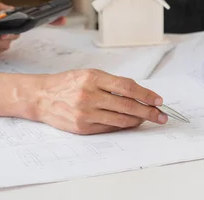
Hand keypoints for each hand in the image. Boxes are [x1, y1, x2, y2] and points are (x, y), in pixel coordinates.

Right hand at [36, 69, 167, 134]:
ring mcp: (86, 113)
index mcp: (93, 78)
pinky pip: (109, 128)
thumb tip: (138, 94)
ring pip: (120, 120)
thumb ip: (112, 83)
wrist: (41, 97)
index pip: (127, 87)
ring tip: (148, 119)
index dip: (146, 94)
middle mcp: (89, 95)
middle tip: (162, 115)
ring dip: (138, 120)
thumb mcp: (89, 74)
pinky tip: (131, 123)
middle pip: (127, 105)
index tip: (158, 100)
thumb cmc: (67, 83)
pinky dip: (123, 126)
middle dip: (148, 111)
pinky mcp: (83, 127)